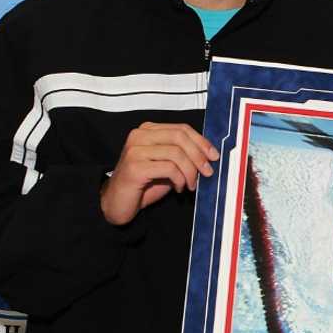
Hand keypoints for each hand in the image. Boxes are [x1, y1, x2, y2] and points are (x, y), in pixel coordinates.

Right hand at [100, 122, 218, 225]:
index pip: (181, 128)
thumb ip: (183, 155)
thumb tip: (209, 154)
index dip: (201, 141)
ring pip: (176, 153)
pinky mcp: (135, 166)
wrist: (117, 203)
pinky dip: (179, 179)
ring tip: (191, 184)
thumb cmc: (145, 184)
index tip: (214, 156)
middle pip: (180, 137)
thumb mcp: (168, 165)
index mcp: (148, 130)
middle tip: (208, 172)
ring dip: (190, 171)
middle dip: (199, 155)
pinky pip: (168, 168)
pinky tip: (179, 188)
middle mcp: (139, 136)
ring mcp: (135, 150)